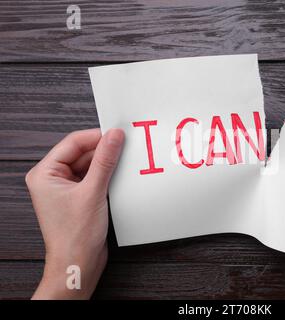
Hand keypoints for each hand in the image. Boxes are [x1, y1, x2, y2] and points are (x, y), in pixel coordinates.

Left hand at [26, 128, 123, 298]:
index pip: (72, 143)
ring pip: (90, 165)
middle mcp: (53, 179)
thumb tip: (114, 137)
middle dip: (103, 150)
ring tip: (124, 162)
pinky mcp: (79, 197)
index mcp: (45, 174)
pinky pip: (94, 177)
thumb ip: (104, 161)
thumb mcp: (93, 192)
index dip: (96, 137)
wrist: (79, 263)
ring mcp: (66, 188)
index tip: (117, 133)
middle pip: (82, 153)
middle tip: (124, 146)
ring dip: (107, 163)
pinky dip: (107, 175)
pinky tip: (120, 175)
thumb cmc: (75, 236)